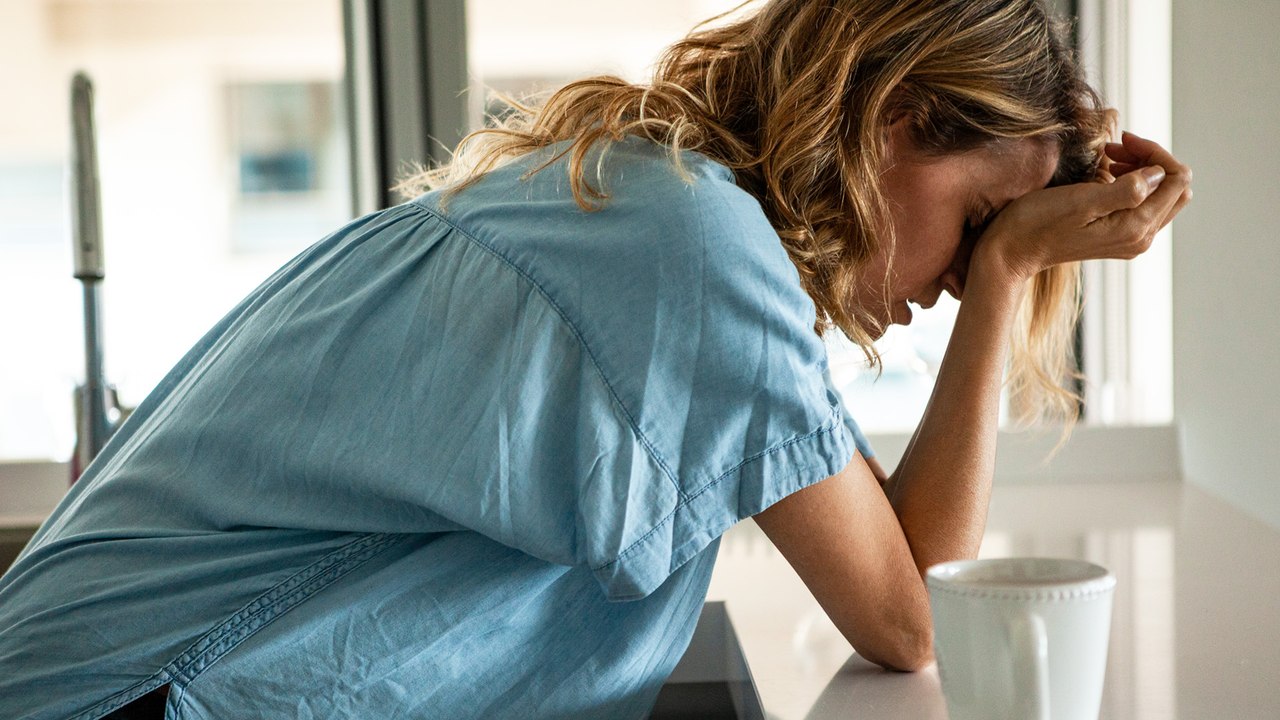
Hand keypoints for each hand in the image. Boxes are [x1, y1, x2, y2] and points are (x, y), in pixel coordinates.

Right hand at [973, 132, 1192, 283]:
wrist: (1012, 251)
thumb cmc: (1038, 224)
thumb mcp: (1081, 201)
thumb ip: (1126, 189)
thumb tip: (1157, 173)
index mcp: (1135, 227)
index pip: (1177, 180)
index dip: (1156, 153)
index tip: (1122, 141)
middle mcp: (1140, 237)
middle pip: (1174, 188)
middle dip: (1153, 160)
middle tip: (1117, 147)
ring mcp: (1130, 239)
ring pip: (1160, 195)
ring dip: (1141, 169)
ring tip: (1108, 158)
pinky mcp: (1118, 236)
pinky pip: (1142, 204)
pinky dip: (1132, 183)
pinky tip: (1106, 174)